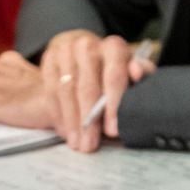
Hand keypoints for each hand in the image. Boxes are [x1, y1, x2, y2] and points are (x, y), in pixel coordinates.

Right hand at [37, 29, 156, 151]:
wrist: (82, 51)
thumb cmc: (112, 67)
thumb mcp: (130, 72)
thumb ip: (140, 74)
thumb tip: (138, 71)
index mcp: (114, 47)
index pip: (114, 76)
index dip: (114, 106)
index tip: (112, 130)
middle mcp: (88, 45)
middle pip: (88, 87)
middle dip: (89, 121)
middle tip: (90, 144)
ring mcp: (66, 51)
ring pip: (67, 91)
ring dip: (72, 122)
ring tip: (78, 143)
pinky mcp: (49, 59)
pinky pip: (51, 91)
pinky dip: (58, 115)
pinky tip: (65, 130)